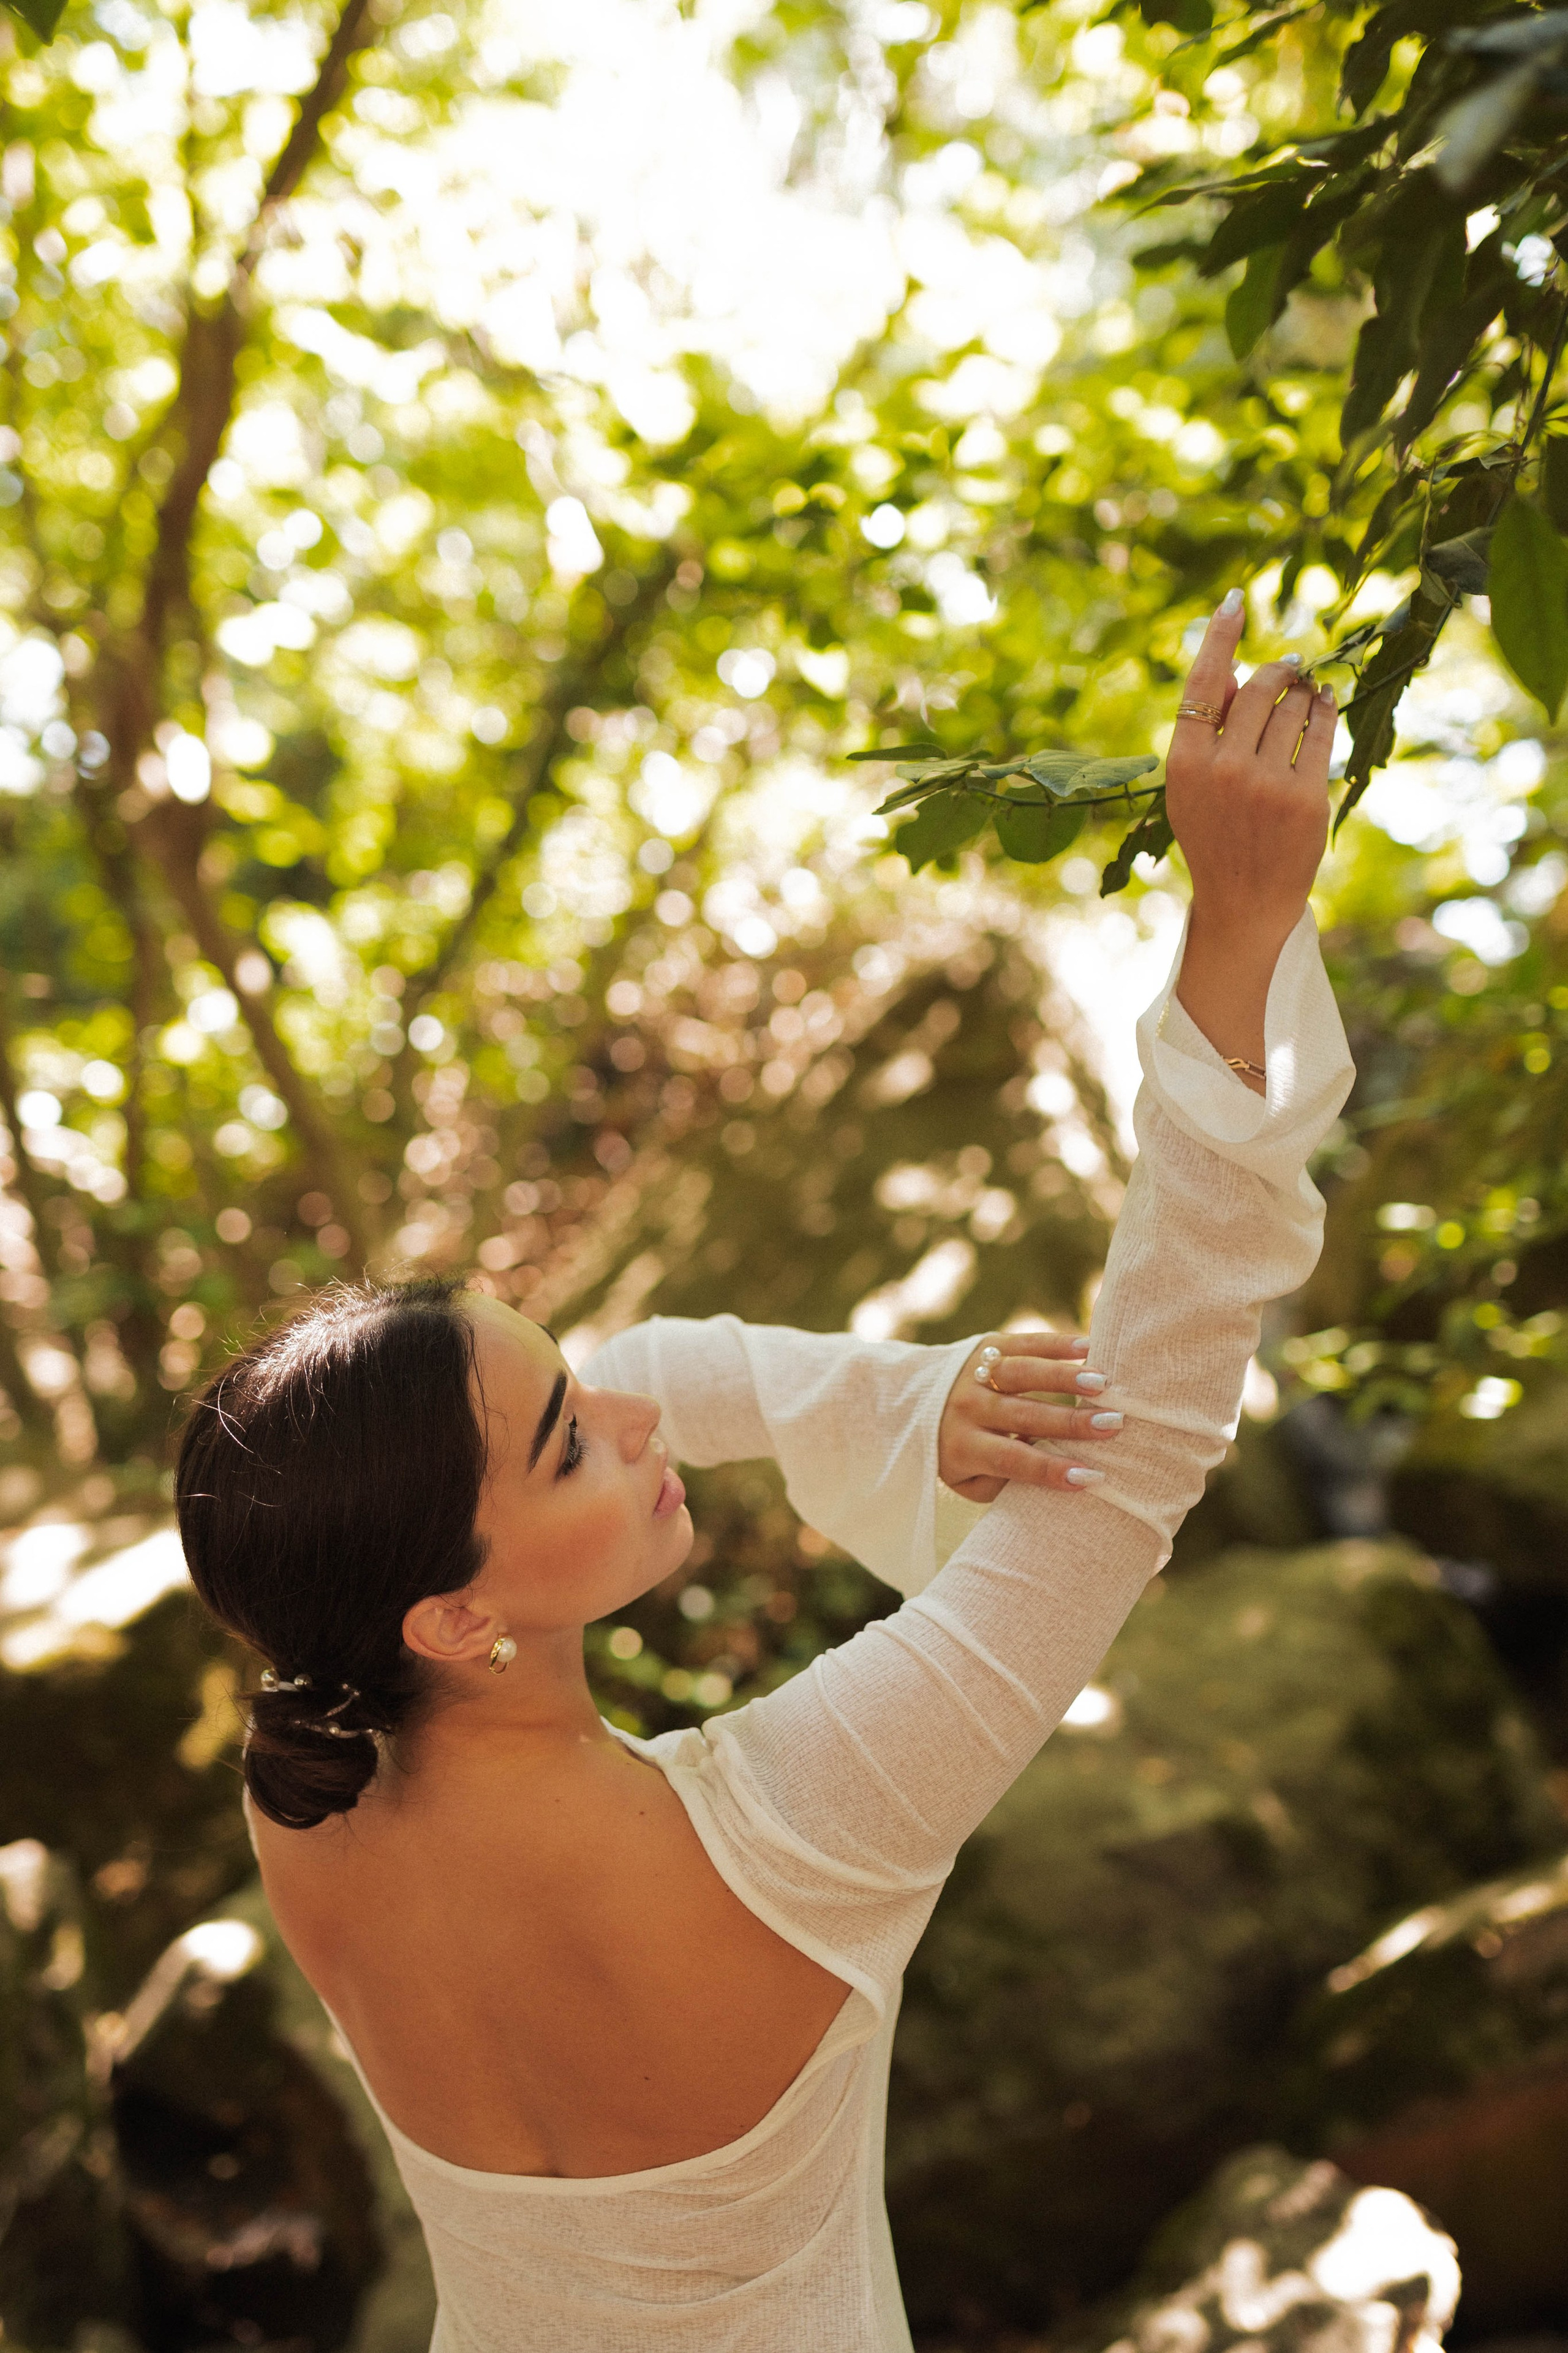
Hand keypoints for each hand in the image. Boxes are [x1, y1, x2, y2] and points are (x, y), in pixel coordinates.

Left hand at [939, 1331, 1119, 1503]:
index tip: (1090, 1477)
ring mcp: (976, 1373)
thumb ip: (1004, 1483)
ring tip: (1103, 1384)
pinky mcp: (986, 1346)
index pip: (1012, 1459)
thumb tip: (1051, 1474)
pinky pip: (1023, 1343)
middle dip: (1070, 1422)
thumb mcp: (967, 1480)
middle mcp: (968, 1408)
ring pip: (1024, 1373)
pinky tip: (1088, 1347)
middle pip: (1024, 1415)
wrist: (911, 1401)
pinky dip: (1055, 1344)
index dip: (1050, 1469)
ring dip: (1065, 1377)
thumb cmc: (956, 1453)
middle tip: (1112, 1425)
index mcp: (963, 1446)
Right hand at [1164, 592, 1336, 1079]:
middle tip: (1289, 668)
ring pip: (1293, 707)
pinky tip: (1326, 702)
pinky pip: (1321, 732)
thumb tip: (1242, 674)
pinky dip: (1326, 710)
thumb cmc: (1216, 838)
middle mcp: (1222, 769)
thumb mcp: (1192, 788)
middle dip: (1278, 671)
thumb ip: (1208, 734)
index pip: (1203, 683)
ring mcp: (1265, 783)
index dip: (1220, 637)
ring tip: (1304, 697)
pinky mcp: (1304, 797)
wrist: (1245, 903)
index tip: (1235, 601)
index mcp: (1183, 764)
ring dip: (1303, 692)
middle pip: (1257, 688)